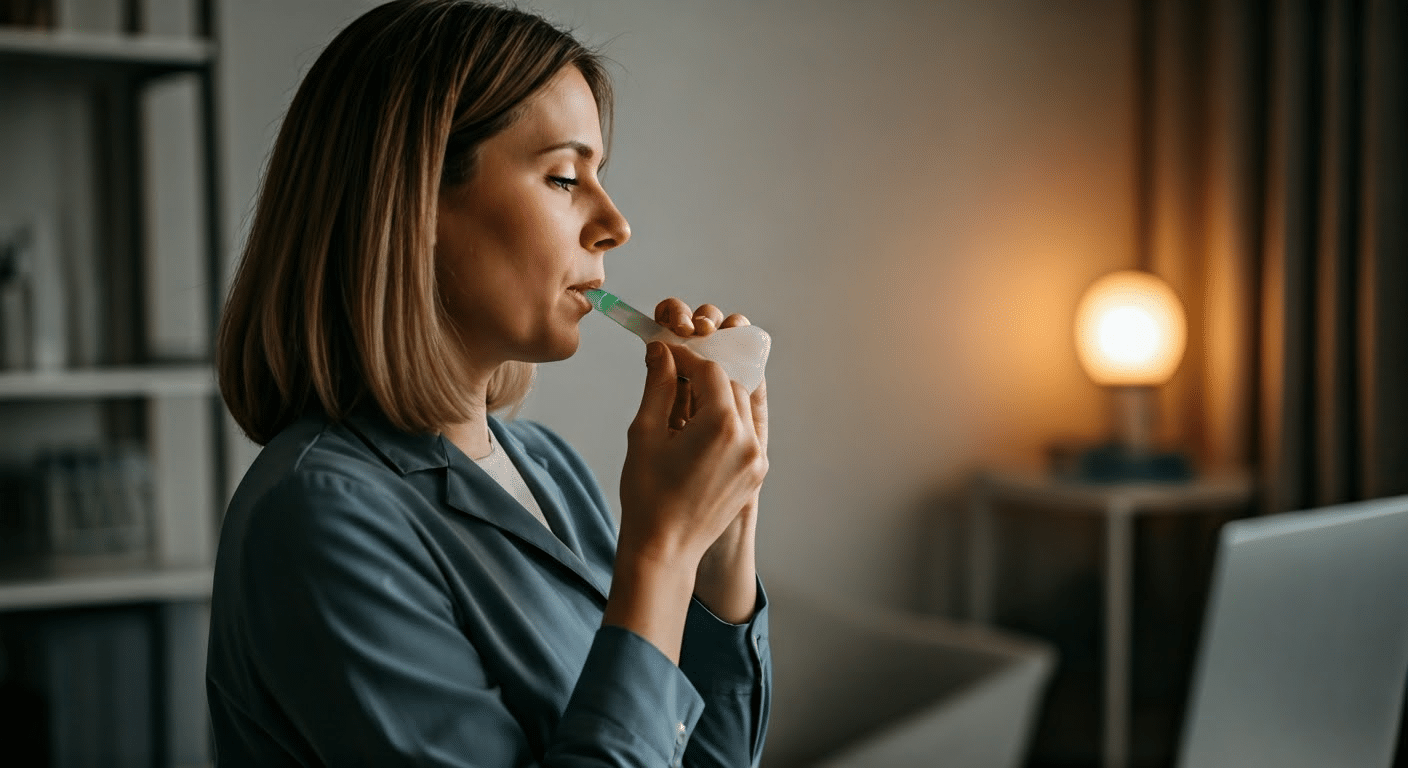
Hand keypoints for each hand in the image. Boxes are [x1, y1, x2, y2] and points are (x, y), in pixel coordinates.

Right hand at [618, 339, 766, 568]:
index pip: (711, 370)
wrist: (665, 549)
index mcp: (722, 426)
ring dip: (719, 394)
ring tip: (687, 397)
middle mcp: (748, 439)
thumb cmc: (647, 495)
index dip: (687, 357)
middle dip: (706, 373)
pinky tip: (701, 423)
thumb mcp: (646, 433)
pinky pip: (747, 431)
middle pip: (733, 384)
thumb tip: (662, 350)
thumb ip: (659, 386)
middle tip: (677, 369)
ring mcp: (757, 458)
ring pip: (744, 406)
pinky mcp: (756, 472)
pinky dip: (729, 418)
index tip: (666, 353)